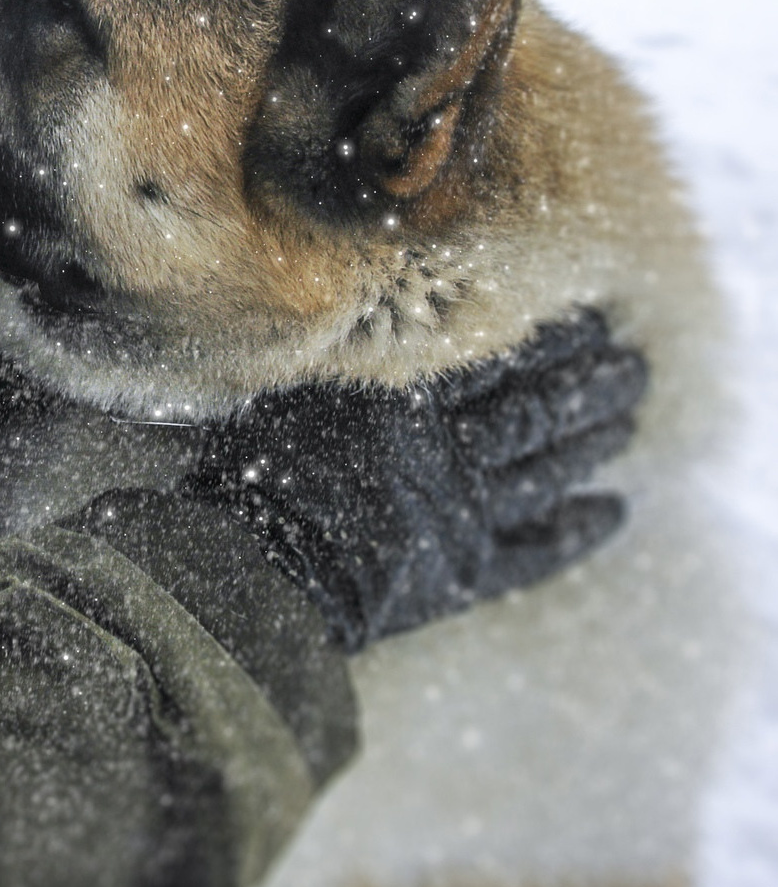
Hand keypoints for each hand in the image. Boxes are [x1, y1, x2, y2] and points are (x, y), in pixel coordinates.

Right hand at [189, 311, 645, 651]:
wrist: (259, 570)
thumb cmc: (253, 472)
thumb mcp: (289, 389)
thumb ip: (344, 358)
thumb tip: (378, 313)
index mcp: (410, 400)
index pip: (499, 358)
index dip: (550, 338)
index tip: (590, 315)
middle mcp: (450, 452)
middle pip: (538, 410)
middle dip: (591, 384)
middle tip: (634, 363)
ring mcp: (464, 516)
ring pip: (547, 471)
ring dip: (594, 443)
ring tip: (632, 419)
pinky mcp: (462, 572)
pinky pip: (536, 553)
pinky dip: (577, 532)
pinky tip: (614, 512)